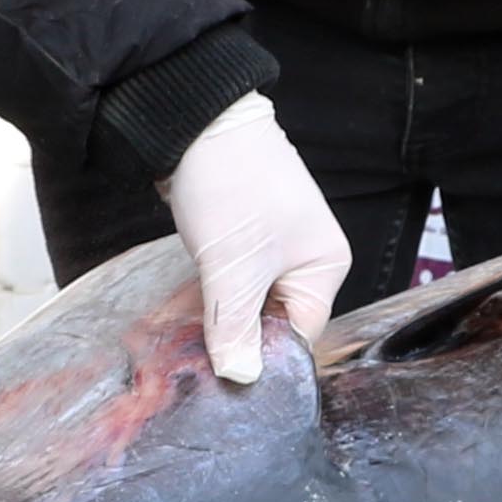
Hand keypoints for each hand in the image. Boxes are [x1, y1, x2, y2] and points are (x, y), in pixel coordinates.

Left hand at [161, 91, 347, 383]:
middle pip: (271, 320)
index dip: (261, 358)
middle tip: (192, 368)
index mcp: (324, 266)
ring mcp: (272, 247)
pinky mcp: (241, 239)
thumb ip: (235, 327)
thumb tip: (240, 378)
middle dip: (233, 340)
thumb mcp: (232, 267)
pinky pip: (228, 282)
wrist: (196, 121)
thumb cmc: (231, 186)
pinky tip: (177, 317)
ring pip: (245, 303)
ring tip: (177, 346)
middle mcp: (305, 259)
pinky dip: (206, 298)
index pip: (297, 334)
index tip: (222, 380)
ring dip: (214, 320)